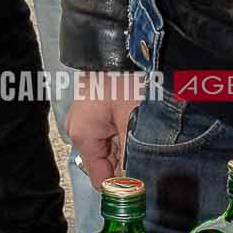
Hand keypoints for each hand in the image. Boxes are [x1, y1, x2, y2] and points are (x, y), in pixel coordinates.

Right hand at [66, 71, 147, 189]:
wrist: (117, 47)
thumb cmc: (124, 80)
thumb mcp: (131, 122)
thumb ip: (132, 157)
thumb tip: (136, 186)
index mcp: (83, 136)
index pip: (101, 179)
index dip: (124, 186)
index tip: (147, 185)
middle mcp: (79, 131)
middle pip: (107, 164)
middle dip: (130, 163)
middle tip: (152, 155)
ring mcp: (86, 121)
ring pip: (112, 150)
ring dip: (130, 148)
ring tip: (148, 136)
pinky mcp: (95, 112)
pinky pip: (111, 135)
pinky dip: (126, 136)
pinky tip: (140, 127)